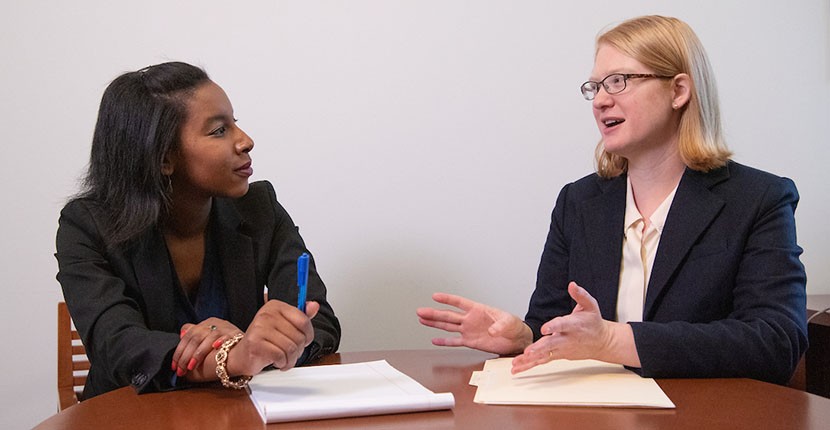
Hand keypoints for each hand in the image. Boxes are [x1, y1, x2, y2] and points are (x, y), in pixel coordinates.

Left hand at [173, 318, 240, 376]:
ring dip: (197, 354)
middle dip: (185, 355)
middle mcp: (216, 323)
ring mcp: (226, 328)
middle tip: (181, 370)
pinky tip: (214, 348)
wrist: (250, 348)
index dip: (179, 351)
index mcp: (208, 323)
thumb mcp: (209, 338)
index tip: (175, 366)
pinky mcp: (236, 334)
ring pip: (206, 337)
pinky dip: (219, 341)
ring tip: (192, 366)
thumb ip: (196, 336)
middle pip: (195, 337)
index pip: (188, 335)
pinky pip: (226, 336)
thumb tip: (181, 335)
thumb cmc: (227, 346)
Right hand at [228, 300, 318, 374]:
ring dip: (291, 359)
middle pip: (298, 336)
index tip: (304, 340)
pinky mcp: (255, 343)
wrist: (242, 355)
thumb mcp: (284, 325)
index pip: (303, 320)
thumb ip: (300, 316)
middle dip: (299, 350)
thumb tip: (314, 306)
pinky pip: (280, 356)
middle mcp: (267, 314)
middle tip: (291, 353)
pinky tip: (277, 362)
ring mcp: (259, 328)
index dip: (308, 335)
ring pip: (291, 348)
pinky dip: (282, 363)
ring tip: (285, 359)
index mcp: (276, 306)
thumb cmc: (265, 340)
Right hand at [416, 293, 531, 354]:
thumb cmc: (514, 326)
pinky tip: (434, 340)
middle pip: (448, 315)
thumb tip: (491, 331)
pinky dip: (444, 342)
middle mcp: (470, 319)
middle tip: (420, 311)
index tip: (435, 296)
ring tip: (422, 320)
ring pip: (448, 326)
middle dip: (434, 313)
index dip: (447, 299)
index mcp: (478, 310)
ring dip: (435, 323)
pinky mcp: (470, 342)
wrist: (516, 340)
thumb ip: (500, 326)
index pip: (459, 302)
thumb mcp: (509, 322)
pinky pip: (455, 342)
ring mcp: (468, 330)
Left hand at [511, 282, 638, 373]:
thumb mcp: (591, 306)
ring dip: (530, 360)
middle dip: (539, 348)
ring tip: (517, 363)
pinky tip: (517, 368)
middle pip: (551, 344)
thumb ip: (581, 295)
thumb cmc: (593, 322)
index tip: (545, 328)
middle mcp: (567, 339)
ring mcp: (562, 349)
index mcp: (574, 325)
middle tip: (528, 352)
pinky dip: (529, 365)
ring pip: (544, 355)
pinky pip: (542, 361)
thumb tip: (572, 284)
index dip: (554, 326)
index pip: (563, 325)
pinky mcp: (558, 355)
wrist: (602, 342)